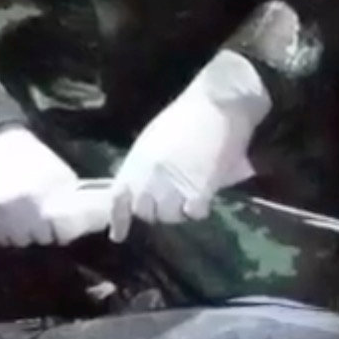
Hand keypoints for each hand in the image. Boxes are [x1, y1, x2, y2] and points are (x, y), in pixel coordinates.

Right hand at [0, 127, 83, 246]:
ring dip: (13, 232)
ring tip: (14, 213)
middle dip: (36, 231)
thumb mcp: (61, 176)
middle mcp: (10, 205)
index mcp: (38, 194)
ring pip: (6, 241)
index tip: (57, 222)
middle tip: (33, 215)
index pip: (58, 235)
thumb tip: (96, 225)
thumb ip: (75, 204)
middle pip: (31, 241)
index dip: (59, 230)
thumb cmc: (32, 159)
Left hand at [107, 50, 270, 237]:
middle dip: (156, 212)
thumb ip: (146, 165)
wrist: (220, 102)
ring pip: (169, 216)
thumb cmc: (191, 113)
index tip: (118, 236)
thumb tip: (145, 190)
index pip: (118, 198)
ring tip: (192, 197)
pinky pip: (193, 212)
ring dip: (180, 211)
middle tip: (174, 202)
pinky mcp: (198, 189)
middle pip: (144, 212)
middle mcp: (149, 175)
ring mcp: (172, 184)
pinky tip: (206, 197)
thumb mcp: (155, 137)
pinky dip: (200, 208)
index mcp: (136, 160)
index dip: (119, 219)